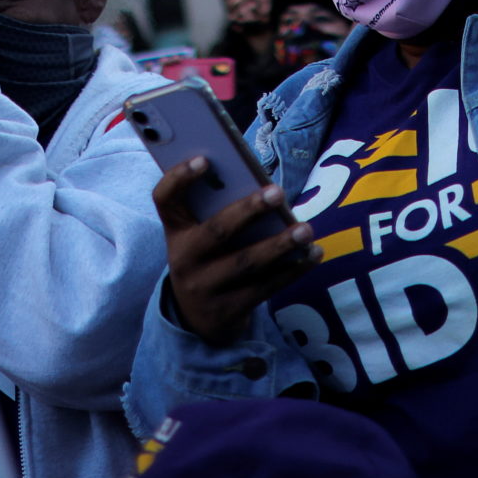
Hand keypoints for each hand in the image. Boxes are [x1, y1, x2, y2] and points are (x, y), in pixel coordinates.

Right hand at [152, 157, 313, 346]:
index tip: (204, 159)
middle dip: (248, 210)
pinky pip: (264, 288)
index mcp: (176, 231)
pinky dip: (292, 270)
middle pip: (216, 231)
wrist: (197, 319)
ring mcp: (204, 288)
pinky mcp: (227, 310)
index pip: (164, 199)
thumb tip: (265, 189)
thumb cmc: (208, 259)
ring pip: (245, 263)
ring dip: (279, 245)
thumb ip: (219, 212)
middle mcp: (184, 259)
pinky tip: (313, 254)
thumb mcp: (199, 237)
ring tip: (306, 229)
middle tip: (277, 192)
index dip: (179, 178)